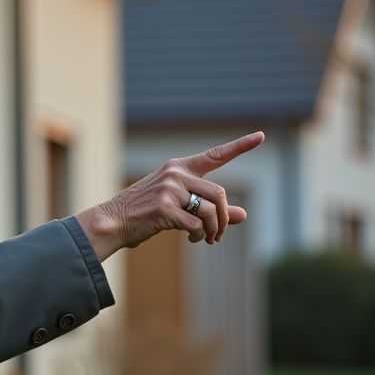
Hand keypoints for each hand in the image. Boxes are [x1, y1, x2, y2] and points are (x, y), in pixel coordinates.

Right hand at [76, 132, 263, 260]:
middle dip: (224, 218)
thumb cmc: (145, 213)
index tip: (260, 136)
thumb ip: (211, 208)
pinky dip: (198, 235)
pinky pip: (196, 225)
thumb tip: (243, 215)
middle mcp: (175, 174)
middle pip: (219, 194)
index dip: (240, 146)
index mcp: (178, 168)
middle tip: (219, 234)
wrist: (113, 221)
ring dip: (213, 230)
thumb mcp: (179, 206)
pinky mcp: (164, 208)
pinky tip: (190, 238)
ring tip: (205, 238)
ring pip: (210, 211)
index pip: (214, 155)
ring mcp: (169, 190)